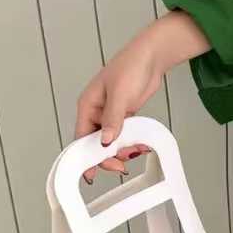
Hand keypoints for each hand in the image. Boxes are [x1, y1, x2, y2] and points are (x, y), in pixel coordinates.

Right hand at [75, 10, 207, 183]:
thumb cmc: (131, 67)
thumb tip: (105, 141)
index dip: (85, 157)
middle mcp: (96, 112)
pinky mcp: (124, 115)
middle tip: (122, 166)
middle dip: (108, 157)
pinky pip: (123, 135)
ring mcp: (110, 114)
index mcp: (88, 106)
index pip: (81, 138)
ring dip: (122, 150)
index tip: (90, 175)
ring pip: (111, 141)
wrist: (151, 57)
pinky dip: (131, 142)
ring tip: (136, 151)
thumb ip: (113, 119)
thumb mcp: (120, 95)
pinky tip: (140, 146)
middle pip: (96, 143)